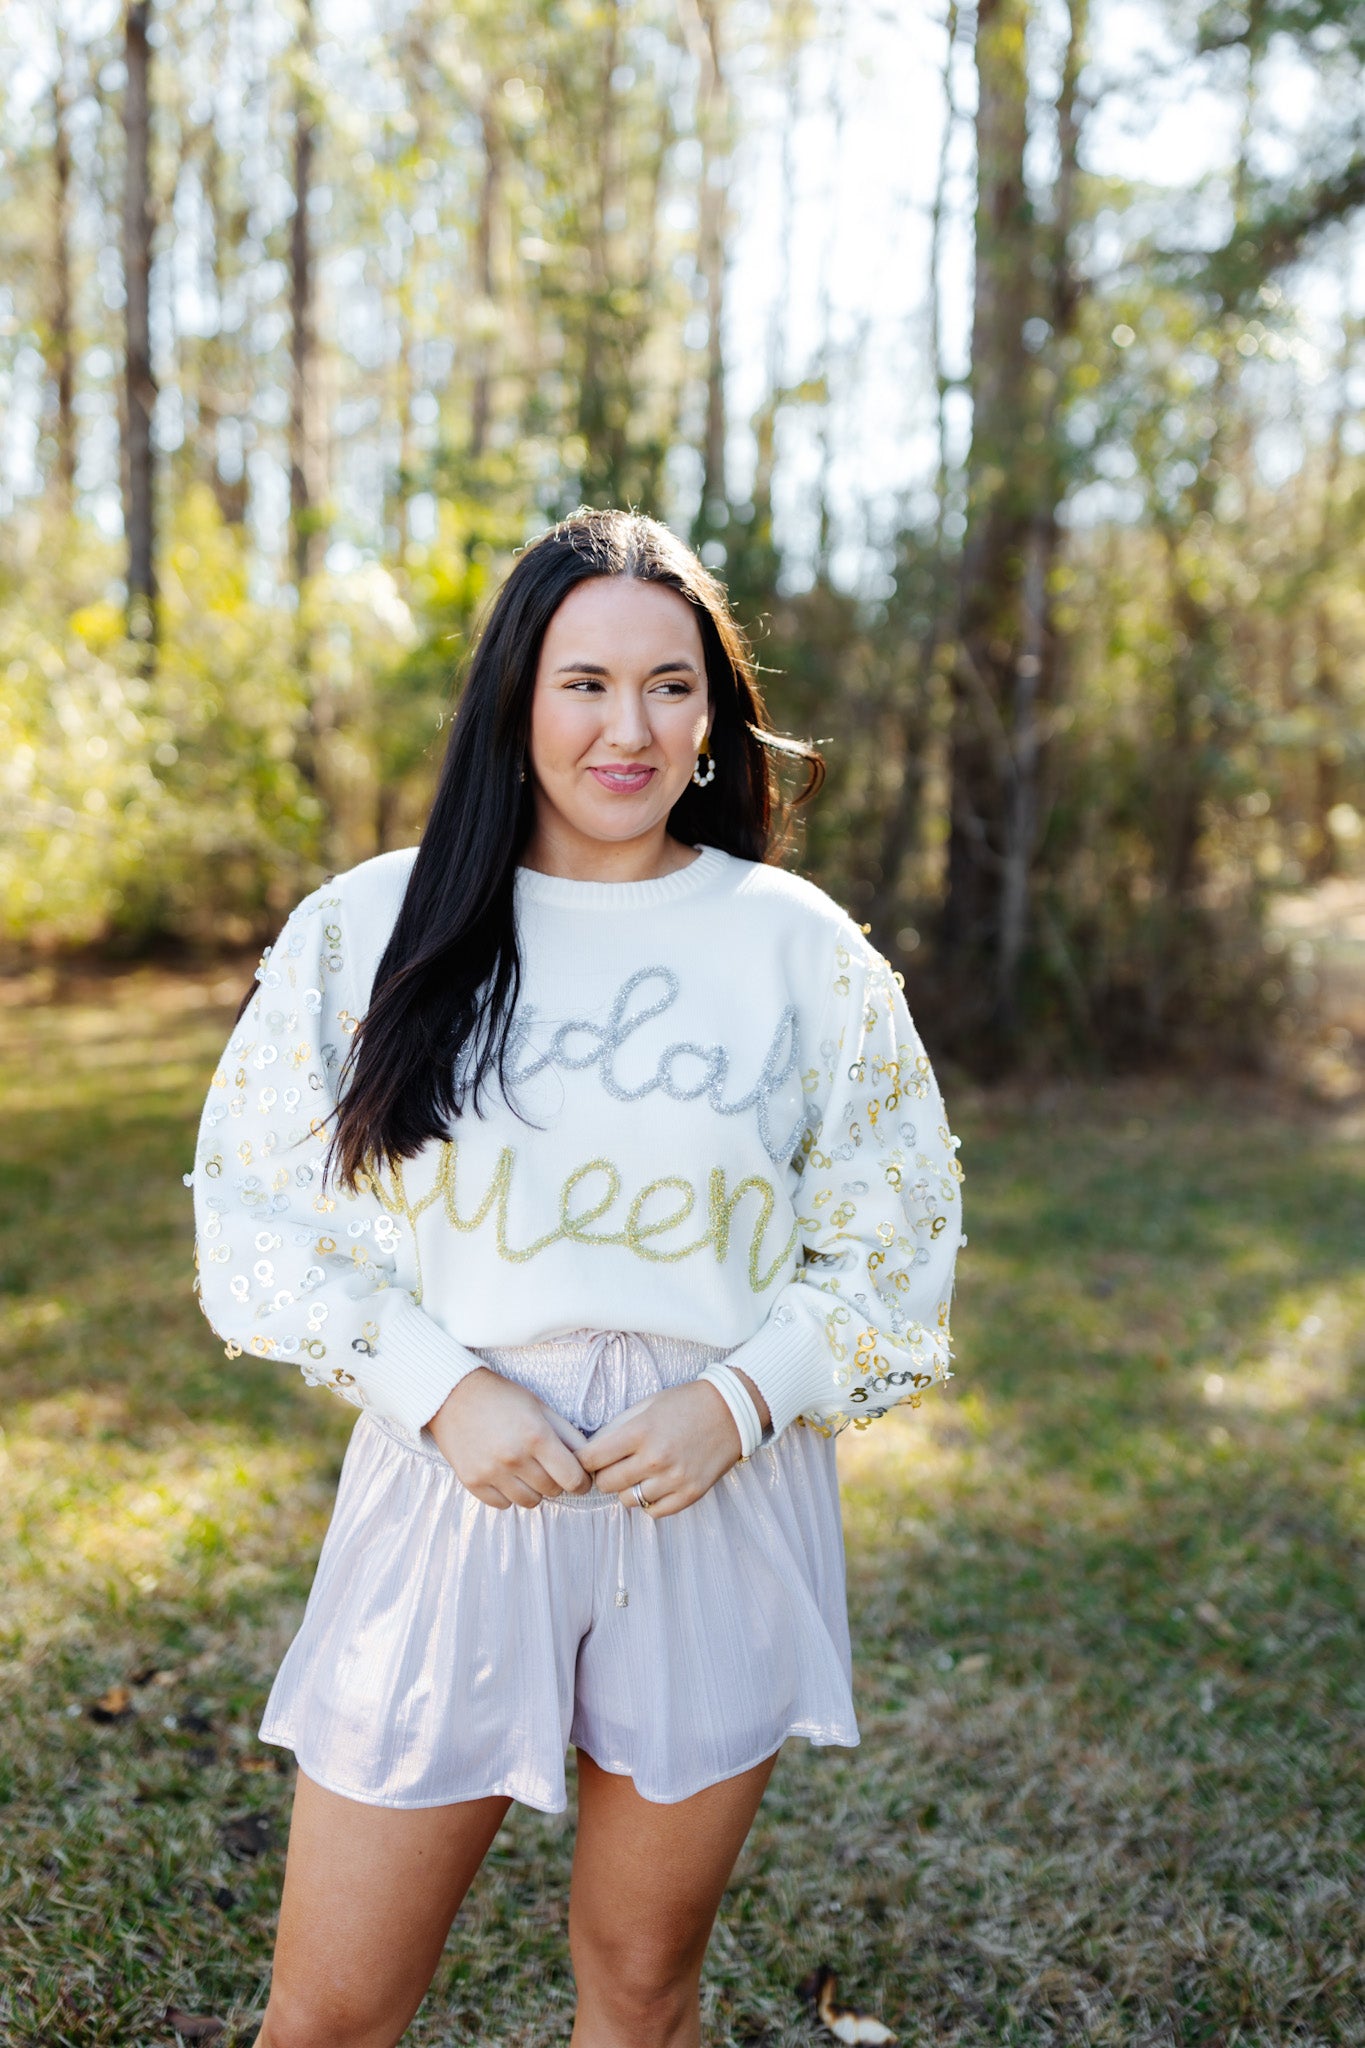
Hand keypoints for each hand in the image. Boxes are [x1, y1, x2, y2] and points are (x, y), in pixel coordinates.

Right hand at [427, 1367, 592, 1508]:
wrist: (452, 1395)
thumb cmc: (502, 1398)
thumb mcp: (540, 1407)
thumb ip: (567, 1434)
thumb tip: (588, 1460)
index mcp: (537, 1436)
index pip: (573, 1479)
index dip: (582, 1483)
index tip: (581, 1480)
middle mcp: (514, 1458)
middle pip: (553, 1491)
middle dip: (556, 1481)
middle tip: (547, 1466)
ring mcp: (491, 1472)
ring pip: (530, 1502)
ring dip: (533, 1489)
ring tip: (525, 1469)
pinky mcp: (472, 1482)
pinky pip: (503, 1505)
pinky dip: (508, 1494)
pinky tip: (504, 1475)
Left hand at [579, 1379, 745, 1519]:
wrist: (731, 1412)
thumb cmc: (686, 1404)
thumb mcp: (646, 1405)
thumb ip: (617, 1429)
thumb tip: (589, 1452)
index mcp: (640, 1432)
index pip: (591, 1459)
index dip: (584, 1460)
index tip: (586, 1460)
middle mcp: (655, 1459)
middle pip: (606, 1484)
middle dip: (604, 1475)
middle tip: (614, 1465)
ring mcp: (673, 1480)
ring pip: (628, 1500)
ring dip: (628, 1488)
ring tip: (639, 1473)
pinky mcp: (690, 1495)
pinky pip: (653, 1512)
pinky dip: (650, 1502)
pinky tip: (656, 1484)